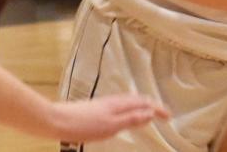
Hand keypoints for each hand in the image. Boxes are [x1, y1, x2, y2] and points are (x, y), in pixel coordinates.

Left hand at [47, 94, 169, 143]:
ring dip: (141, 106)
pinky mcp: (97, 108)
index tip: (169, 116)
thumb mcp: (111, 126)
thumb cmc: (83, 125)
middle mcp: (113, 101)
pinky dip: (130, 108)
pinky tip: (124, 114)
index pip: (145, 104)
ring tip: (148, 112)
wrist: (57, 121)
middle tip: (163, 114)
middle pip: (138, 100)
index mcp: (119, 105)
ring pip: (129, 101)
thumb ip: (131, 119)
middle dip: (152, 105)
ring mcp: (104, 103)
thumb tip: (150, 113)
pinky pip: (120, 105)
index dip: (158, 109)